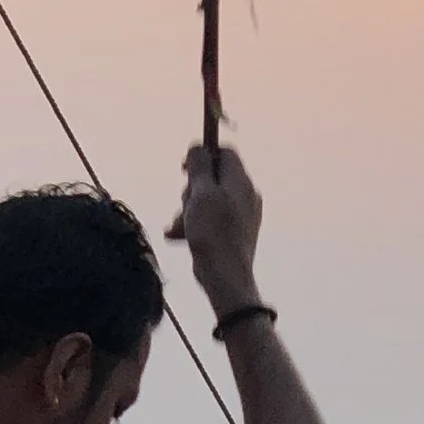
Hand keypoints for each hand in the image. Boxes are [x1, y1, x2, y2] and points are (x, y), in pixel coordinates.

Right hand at [172, 145, 263, 317]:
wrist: (225, 275)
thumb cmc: (213, 232)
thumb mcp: (201, 193)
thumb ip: (199, 166)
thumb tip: (198, 147)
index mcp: (241, 181)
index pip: (224, 153)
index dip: (203, 155)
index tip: (185, 167)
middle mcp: (245, 195)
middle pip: (213, 177)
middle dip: (191, 189)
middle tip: (186, 203)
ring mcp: (241, 215)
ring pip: (207, 200)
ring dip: (188, 209)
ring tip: (179, 225)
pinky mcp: (232, 233)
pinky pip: (210, 219)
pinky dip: (193, 224)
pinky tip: (177, 235)